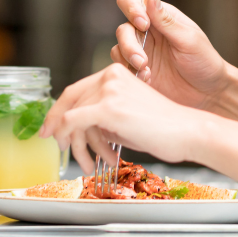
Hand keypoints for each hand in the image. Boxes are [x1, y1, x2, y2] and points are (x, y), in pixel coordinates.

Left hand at [40, 63, 210, 174]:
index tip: (50, 128)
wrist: (188, 132)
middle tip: (58, 147)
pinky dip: (72, 140)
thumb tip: (76, 127)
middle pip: (70, 102)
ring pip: (72, 117)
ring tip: (88, 163)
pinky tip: (85, 158)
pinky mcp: (109, 108)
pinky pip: (74, 122)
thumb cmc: (162, 128)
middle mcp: (109, 76)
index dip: (58, 111)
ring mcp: (108, 90)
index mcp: (115, 73)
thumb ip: (101, 115)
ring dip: (76, 145)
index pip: (76, 90)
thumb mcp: (125, 115)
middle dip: (59, 128)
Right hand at [111, 0, 229, 110]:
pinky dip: (131, 73)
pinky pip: (122, 68)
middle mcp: (146, 32)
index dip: (131, 9)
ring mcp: (141, 52)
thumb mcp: (188, 40)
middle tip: (143, 62)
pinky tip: (148, 80)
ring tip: (147, 73)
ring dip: (129, 61)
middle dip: (129, 45)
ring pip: (118, 49)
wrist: (208, 93)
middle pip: (123, 29)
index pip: (132, 1)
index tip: (143, 25)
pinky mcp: (137, 71)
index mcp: (160, 17)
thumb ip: (166, 20)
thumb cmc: (204, 62)